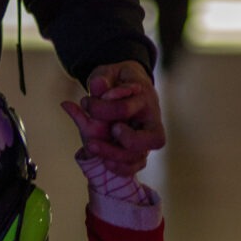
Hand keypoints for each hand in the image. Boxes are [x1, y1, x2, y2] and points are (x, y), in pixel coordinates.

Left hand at [81, 60, 165, 174]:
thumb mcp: (108, 72)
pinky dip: (120, 168)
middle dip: (128, 140)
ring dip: (115, 155)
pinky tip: (104, 161)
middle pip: (153, 139)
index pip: (126, 108)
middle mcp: (151, 120)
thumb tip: (98, 86)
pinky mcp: (139, 150)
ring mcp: (146, 137)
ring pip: (140, 156)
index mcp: (144, 97)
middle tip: (110, 130)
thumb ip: (102, 78)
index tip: (87, 103)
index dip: (104, 109)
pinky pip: (135, 166)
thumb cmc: (116, 80)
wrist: (126, 86)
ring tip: (92, 145)